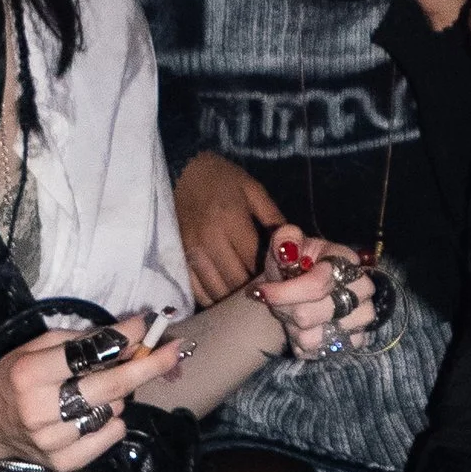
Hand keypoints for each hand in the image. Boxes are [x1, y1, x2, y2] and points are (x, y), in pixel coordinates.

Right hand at [0, 314, 188, 471]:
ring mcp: (52, 441)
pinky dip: (112, 422)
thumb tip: (133, 333)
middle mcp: (39, 409)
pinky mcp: (63, 463)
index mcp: (29, 374)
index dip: (123, 340)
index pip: (87, 355)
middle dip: (148, 365)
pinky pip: (109, 437)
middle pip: (110, 387)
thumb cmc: (14, 376)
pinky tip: (94, 414)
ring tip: (95, 390)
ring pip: (113, 411)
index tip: (149, 326)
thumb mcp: (38, 347)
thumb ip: (83, 340)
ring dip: (118, 396)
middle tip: (175, 350)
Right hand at [173, 152, 285, 304]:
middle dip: (253, 290)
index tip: (282, 282)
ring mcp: (191, 250)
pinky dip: (210, 299)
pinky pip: (195, 288)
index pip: (254, 261)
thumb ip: (273, 218)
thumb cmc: (221, 178)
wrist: (181, 169)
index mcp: (232, 220)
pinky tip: (223, 301)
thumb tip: (292, 247)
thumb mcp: (253, 189)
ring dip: (233, 299)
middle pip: (235, 280)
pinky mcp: (178, 256)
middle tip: (267, 294)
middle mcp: (210, 240)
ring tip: (248, 300)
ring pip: (215, 289)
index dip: (270, 276)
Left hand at [255, 233, 384, 360]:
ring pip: (313, 337)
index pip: (315, 285)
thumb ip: (285, 239)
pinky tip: (304, 329)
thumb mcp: (285, 244)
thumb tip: (289, 250)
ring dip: (294, 329)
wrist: (300, 288)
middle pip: (309, 315)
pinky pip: (320, 352)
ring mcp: (362, 316)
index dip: (283, 293)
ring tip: (293, 315)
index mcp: (345, 260)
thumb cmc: (294, 265)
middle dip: (285, 311)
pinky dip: (304, 344)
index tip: (260, 292)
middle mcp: (362, 289)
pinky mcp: (357, 339)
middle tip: (278, 303)